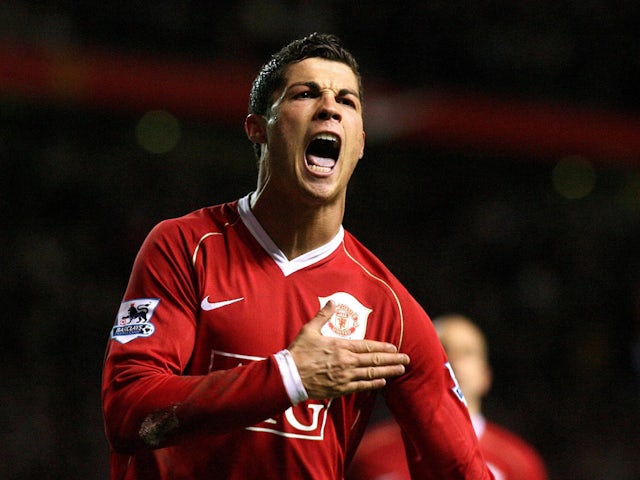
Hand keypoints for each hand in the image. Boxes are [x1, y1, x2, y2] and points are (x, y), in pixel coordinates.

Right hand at [287, 301, 409, 398]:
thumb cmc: (298, 352)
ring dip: (388, 371)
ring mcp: (344, 377)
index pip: (367, 347)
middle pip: (374, 361)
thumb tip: (332, 302)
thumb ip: (323, 316)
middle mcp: (346, 362)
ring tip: (400, 370)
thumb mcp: (309, 330)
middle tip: (406, 359)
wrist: (289, 376)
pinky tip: (382, 382)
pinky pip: (361, 387)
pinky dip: (373, 384)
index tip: (394, 347)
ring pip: (371, 374)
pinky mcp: (340, 389)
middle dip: (392, 360)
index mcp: (340, 346)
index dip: (382, 347)